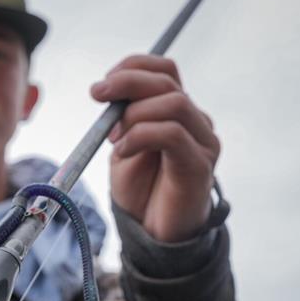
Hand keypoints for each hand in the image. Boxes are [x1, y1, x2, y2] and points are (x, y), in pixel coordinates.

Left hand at [91, 55, 218, 242]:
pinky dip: (140, 135)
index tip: (103, 84)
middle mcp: (195, 121)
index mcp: (176, 111)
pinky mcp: (200, 164)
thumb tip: (108, 90)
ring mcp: (203, 141)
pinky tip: (122, 151)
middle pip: (167, 81)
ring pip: (173, 103)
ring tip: (113, 138)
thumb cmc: (139, 190)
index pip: (164, 69)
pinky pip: (172, 133)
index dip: (132, 67)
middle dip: (126, 83)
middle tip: (97, 95)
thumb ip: (122, 119)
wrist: (153, 233)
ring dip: (134, 114)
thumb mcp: (123, 146)